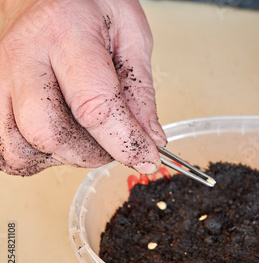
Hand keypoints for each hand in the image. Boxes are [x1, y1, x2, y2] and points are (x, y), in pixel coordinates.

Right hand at [0, 0, 165, 175]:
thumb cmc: (90, 0)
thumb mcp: (131, 35)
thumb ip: (140, 91)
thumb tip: (151, 138)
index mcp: (65, 33)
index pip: (94, 107)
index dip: (125, 143)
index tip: (147, 157)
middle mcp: (23, 55)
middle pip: (47, 133)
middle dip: (90, 154)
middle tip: (112, 144)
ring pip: (17, 147)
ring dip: (58, 157)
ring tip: (81, 140)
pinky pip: (1, 146)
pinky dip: (30, 155)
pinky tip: (54, 141)